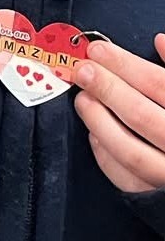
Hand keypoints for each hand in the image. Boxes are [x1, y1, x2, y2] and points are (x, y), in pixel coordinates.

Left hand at [74, 34, 164, 193]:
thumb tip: (160, 41)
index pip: (161, 86)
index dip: (127, 65)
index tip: (100, 50)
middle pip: (142, 116)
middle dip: (107, 88)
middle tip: (84, 70)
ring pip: (131, 152)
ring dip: (99, 121)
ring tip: (83, 99)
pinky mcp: (159, 199)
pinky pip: (128, 181)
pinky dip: (106, 156)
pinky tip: (94, 135)